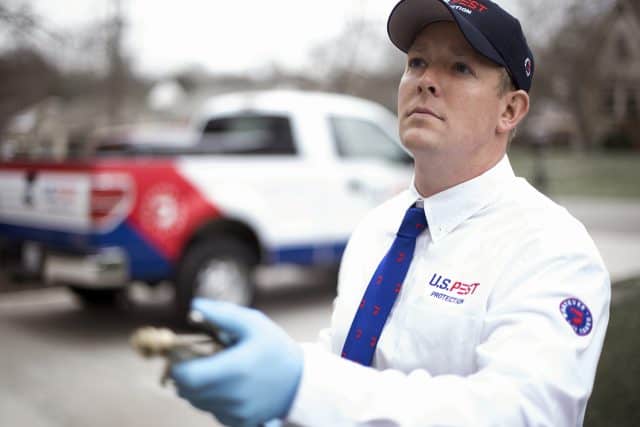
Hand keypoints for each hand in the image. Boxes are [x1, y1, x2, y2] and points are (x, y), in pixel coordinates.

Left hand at [171, 298, 302, 426]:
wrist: (300, 381)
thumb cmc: (275, 347)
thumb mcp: (253, 323)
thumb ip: (222, 314)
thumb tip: (193, 305)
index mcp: (235, 369)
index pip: (186, 377)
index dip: (177, 365)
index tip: (182, 353)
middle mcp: (234, 396)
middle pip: (186, 391)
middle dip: (185, 374)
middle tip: (198, 358)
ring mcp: (236, 413)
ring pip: (196, 402)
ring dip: (198, 386)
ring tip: (217, 370)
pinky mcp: (238, 423)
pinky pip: (211, 411)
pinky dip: (212, 398)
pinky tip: (228, 385)